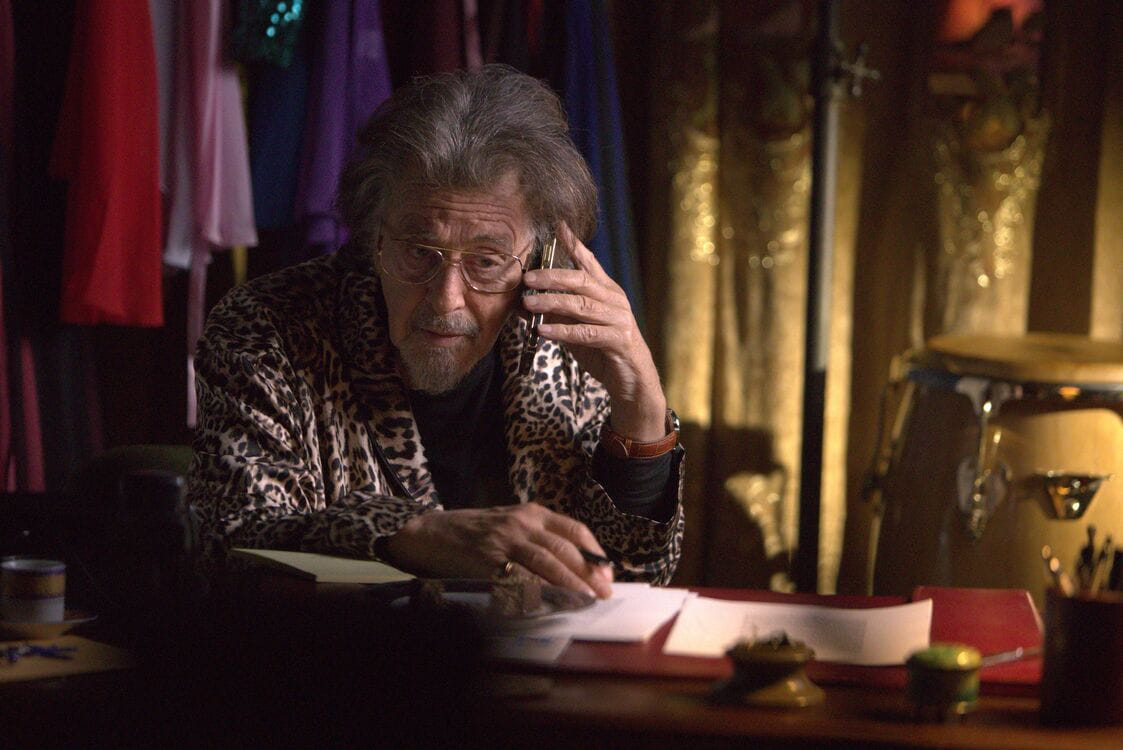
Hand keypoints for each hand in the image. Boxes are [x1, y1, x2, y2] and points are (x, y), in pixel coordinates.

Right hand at [381, 503, 613, 597]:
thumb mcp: (510, 523)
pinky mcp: (486, 560)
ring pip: (546, 564)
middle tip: (604, 595)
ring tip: (586, 601)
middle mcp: (522, 523)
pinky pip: (517, 578)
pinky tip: (550, 604)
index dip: (595, 554)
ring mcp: (504, 541)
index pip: (574, 531)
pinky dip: (537, 592)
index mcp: (532, 513)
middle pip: (564, 550)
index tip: (607, 575)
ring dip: (569, 585)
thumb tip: (576, 568)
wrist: (430, 532)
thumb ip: (538, 538)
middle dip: (588, 574)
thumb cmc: (474, 531)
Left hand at [521, 223, 666, 440]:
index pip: (589, 262)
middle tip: (528, 278)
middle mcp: (614, 300)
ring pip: (582, 306)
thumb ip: (559, 312)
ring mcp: (619, 319)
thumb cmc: (603, 349)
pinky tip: (543, 330)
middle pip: (581, 281)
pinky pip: (587, 333)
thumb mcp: (578, 326)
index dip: (574, 244)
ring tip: (529, 304)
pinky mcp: (619, 341)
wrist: (632, 379)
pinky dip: (563, 331)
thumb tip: (526, 301)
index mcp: (606, 291)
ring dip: (553, 303)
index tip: (559, 227)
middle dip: (552, 277)